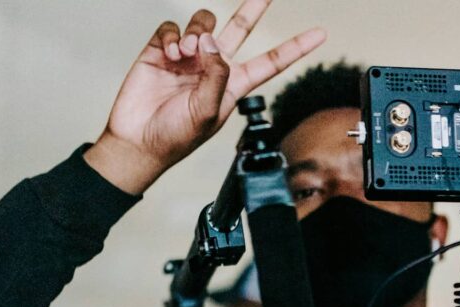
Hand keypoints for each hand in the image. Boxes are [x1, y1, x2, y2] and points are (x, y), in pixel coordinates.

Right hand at [84, 1, 325, 193]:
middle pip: (240, 28)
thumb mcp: (208, 111)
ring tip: (186, 53)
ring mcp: (189, 57)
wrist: (138, 140)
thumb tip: (211, 42)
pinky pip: (172, 28)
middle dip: (253, 7)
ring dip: (197, 33)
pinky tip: (169, 54)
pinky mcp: (161, 51)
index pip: (272, 61)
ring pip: (204, 24)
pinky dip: (172, 36)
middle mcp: (214, 66)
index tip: (320, 34)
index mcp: (235, 84)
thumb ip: (217, 75)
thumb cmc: (176, 137)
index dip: (296, 47)